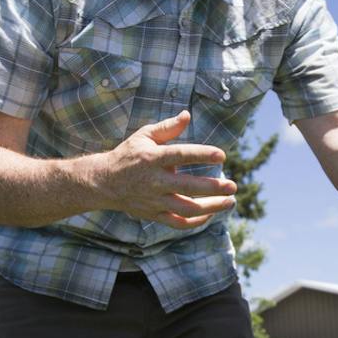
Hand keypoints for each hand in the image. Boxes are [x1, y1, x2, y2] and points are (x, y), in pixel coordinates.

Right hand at [98, 111, 238, 227]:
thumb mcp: (144, 136)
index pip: (180, 155)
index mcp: (153, 158)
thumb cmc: (128, 155)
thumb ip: (168, 128)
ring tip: (230, 201)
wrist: (104, 182)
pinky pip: (178, 223)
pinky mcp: (154, 214)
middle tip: (233, 186)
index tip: (222, 155)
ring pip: (186, 208)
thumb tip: (187, 115)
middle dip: (213, 188)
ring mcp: (155, 200)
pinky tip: (212, 214)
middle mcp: (154, 181)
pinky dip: (197, 222)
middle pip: (188, 187)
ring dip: (211, 207)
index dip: (202, 155)